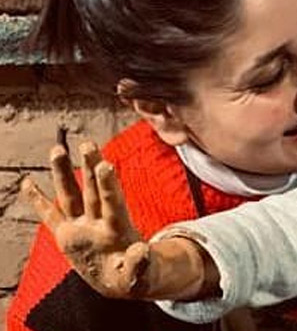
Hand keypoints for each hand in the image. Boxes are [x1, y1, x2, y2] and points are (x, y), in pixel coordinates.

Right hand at [22, 142, 148, 297]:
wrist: (121, 279)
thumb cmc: (134, 275)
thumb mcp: (140, 274)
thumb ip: (140, 262)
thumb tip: (142, 250)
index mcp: (118, 230)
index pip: (113, 202)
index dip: (109, 185)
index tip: (106, 164)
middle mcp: (98, 222)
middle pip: (93, 190)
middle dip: (90, 168)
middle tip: (87, 143)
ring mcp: (82, 226)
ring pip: (72, 195)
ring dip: (64, 173)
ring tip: (58, 149)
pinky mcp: (66, 235)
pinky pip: (50, 215)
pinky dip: (38, 200)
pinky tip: (27, 182)